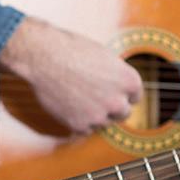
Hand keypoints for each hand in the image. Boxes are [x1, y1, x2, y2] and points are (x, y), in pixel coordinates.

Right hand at [0, 16, 141, 134]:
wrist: (44, 57)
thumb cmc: (72, 50)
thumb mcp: (105, 57)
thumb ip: (116, 77)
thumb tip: (120, 90)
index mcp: (130, 81)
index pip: (135, 97)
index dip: (120, 93)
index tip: (109, 90)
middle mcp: (118, 102)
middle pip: (123, 113)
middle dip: (111, 106)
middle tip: (93, 96)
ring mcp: (99, 116)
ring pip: (103, 122)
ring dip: (93, 113)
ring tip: (76, 94)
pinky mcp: (80, 126)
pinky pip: (84, 129)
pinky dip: (77, 120)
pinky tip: (67, 102)